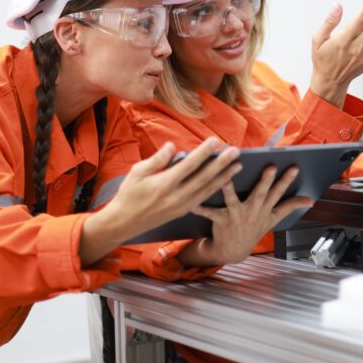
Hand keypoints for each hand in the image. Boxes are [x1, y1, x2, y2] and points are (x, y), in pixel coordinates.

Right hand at [79, 138, 240, 265]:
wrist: (124, 222)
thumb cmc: (129, 193)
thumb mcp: (137, 172)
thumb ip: (157, 159)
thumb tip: (171, 146)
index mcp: (164, 184)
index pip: (189, 165)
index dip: (203, 152)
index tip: (215, 140)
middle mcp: (176, 197)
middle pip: (204, 177)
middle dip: (222, 163)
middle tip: (236, 151)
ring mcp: (181, 206)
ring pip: (208, 189)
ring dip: (224, 176)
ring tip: (238, 165)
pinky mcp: (183, 211)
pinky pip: (203, 198)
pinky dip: (216, 189)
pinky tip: (225, 181)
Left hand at [181, 166, 313, 265]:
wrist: (233, 251)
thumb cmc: (253, 229)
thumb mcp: (274, 219)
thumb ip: (291, 206)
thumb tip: (311, 200)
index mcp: (265, 209)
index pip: (279, 193)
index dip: (287, 181)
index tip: (294, 168)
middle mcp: (252, 212)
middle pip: (260, 194)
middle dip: (266, 182)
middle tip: (270, 167)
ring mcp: (236, 216)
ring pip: (234, 201)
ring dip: (230, 191)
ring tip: (227, 179)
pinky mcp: (221, 220)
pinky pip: (210, 212)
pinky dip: (201, 207)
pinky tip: (193, 201)